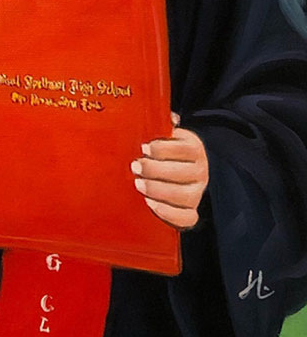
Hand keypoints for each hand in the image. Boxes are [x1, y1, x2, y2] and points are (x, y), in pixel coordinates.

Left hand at [130, 113, 208, 229]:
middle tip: (135, 166)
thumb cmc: (165, 151)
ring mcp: (198, 193)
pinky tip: (150, 204)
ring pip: (185, 196)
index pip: (184, 149)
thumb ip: (163, 125)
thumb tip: (168, 118)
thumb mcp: (166, 135)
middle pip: (183, 173)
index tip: (144, 148)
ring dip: (159, 190)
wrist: (181, 173)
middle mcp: (201, 172)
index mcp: (194, 148)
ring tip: (138, 184)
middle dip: (155, 170)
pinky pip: (187, 218)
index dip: (163, 149)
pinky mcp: (192, 212)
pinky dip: (168, 213)